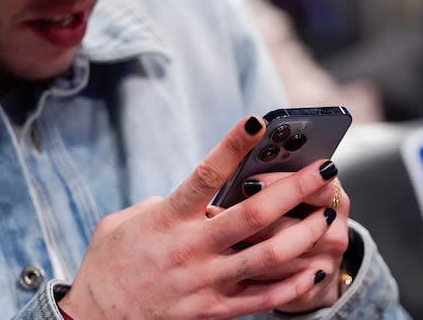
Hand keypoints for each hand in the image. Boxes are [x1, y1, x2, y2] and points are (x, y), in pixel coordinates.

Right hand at [58, 117, 339, 318]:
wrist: (95, 319)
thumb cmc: (109, 264)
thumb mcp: (125, 222)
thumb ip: (162, 205)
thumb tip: (197, 199)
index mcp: (167, 219)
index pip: (205, 174)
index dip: (232, 146)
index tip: (258, 122)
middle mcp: (189, 248)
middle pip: (252, 215)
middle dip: (293, 190)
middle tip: (322, 170)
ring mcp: (203, 282)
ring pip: (266, 257)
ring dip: (303, 235)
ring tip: (327, 217)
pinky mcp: (211, 311)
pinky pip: (261, 299)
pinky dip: (292, 286)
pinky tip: (313, 270)